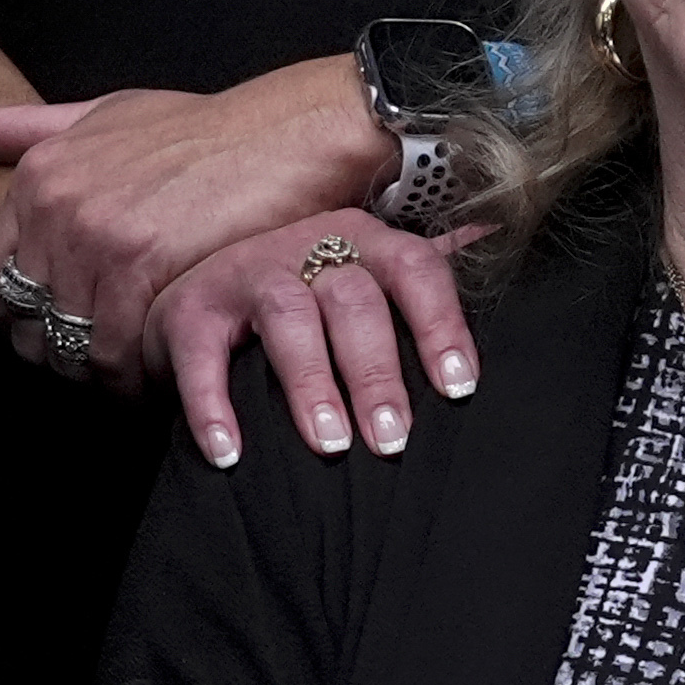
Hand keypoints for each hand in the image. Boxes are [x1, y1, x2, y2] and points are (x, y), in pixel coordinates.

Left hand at [0, 60, 391, 375]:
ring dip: (101, 376)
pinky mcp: (138, 263)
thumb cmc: (202, 132)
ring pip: (69, 346)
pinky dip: (132, 375)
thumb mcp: (106, 114)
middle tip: (108, 364)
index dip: (30, 324)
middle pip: (28, 326)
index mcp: (37, 174)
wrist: (284, 136)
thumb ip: (27, 127)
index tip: (73, 332)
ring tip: (138, 373)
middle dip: (64, 356)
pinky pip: (111, 349)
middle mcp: (53, 202)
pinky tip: (161, 369)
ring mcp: (93, 233)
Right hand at [152, 209, 476, 466]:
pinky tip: (230, 451)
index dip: (440, 324)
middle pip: (353, 300)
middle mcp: (307, 247)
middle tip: (392, 439)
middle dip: (376, 371)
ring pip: (287, 316)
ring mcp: (246, 272)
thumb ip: (420, 272)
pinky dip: (213, 404)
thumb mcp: (361, 274)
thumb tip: (493, 233)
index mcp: (362, 241)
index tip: (458, 387)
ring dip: (311, 382)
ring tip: (329, 443)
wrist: (197, 297)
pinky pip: (202, 354)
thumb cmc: (302, 295)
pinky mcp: (190, 310)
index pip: (415, 268)